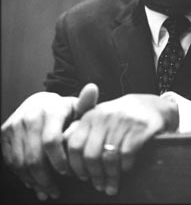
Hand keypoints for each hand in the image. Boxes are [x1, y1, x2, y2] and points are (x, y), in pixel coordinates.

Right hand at [1, 84, 98, 200]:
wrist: (39, 103)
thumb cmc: (63, 111)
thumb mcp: (77, 108)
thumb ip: (86, 104)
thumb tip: (92, 88)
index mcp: (51, 109)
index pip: (51, 141)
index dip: (59, 161)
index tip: (67, 172)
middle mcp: (30, 115)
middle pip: (34, 156)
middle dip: (46, 178)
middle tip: (56, 191)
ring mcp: (15, 124)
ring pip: (20, 162)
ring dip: (33, 181)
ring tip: (46, 190)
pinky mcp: (5, 133)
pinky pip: (10, 160)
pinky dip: (21, 175)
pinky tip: (33, 182)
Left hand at [64, 93, 178, 195]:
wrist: (151, 106)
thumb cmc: (120, 116)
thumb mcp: (99, 117)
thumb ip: (82, 130)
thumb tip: (65, 154)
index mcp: (91, 115)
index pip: (74, 145)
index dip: (75, 165)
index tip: (80, 176)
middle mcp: (104, 117)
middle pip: (90, 155)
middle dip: (93, 175)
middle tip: (97, 185)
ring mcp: (122, 123)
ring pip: (108, 158)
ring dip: (109, 177)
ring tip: (110, 185)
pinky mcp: (139, 130)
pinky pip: (126, 156)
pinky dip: (124, 168)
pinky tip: (125, 171)